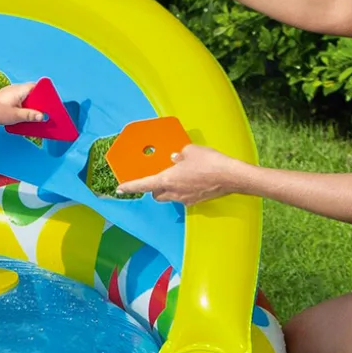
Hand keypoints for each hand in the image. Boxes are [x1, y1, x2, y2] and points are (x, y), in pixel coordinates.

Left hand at [0, 83, 44, 126]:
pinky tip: (27, 119)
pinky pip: (21, 104)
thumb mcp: (15, 115)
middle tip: (48, 113)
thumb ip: (29, 115)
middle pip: (34, 94)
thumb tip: (43, 116)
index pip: (38, 87)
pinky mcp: (8, 102)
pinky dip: (26, 110)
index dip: (46, 94)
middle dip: (41, 104)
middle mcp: (17, 90)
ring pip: (28, 100)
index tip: (53, 103)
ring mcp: (12, 96)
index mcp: (20, 89)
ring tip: (39, 118)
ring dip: (33, 108)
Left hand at [116, 145, 240, 205]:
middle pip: (156, 194)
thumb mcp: (190, 151)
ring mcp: (185, 199)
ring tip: (177, 177)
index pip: (144, 185)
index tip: (120, 189)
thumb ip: (179, 155)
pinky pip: (183, 197)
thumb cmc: (209, 162)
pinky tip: (192, 180)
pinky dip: (182, 190)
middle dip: (154, 188)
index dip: (130, 187)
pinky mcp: (196, 201)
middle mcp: (174, 192)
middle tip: (158, 177)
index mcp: (168, 179)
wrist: (231, 177)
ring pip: (169, 197)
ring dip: (168, 190)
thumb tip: (175, 157)